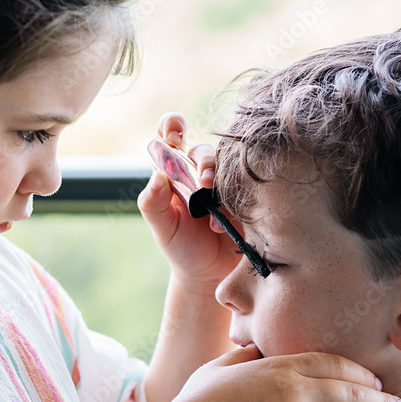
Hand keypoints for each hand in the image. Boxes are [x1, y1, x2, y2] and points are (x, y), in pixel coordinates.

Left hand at [138, 112, 239, 284]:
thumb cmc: (180, 247)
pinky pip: (249, 186)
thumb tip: (157, 176)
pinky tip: (227, 223)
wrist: (209, 275)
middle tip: (204, 182)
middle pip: (204, 151)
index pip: (171, 135)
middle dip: (205, 162)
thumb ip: (151, 202)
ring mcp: (225, 184)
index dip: (172, 126)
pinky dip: (238, 200)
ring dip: (223, 181)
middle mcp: (200, 172)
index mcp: (175, 172)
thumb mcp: (161, 227)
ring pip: (229, 166)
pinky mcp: (246, 196)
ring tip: (214, 205)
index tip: (174, 137)